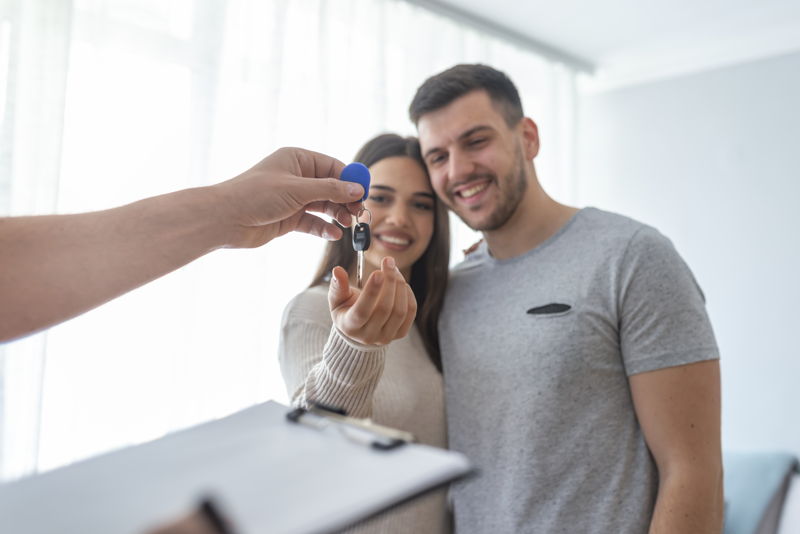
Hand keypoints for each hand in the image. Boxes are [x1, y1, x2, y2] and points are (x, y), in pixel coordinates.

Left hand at [211, 147, 364, 247]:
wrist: (225, 219)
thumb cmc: (256, 195)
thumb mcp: (298, 189)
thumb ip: (330, 190)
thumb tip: (357, 189)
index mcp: (298, 159)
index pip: (333, 167)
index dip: (350, 180)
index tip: (364, 194)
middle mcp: (297, 177)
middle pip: (331, 187)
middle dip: (346, 200)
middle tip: (358, 213)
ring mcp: (293, 198)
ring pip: (324, 205)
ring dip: (337, 215)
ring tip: (347, 224)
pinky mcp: (289, 218)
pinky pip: (313, 221)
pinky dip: (324, 227)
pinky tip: (333, 234)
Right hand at [328, 257, 416, 345]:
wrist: (360, 328)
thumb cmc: (346, 309)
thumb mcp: (337, 299)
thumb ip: (338, 286)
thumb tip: (337, 270)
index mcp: (350, 326)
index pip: (362, 311)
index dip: (371, 292)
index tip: (378, 272)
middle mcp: (368, 336)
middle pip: (384, 309)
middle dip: (389, 282)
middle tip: (388, 262)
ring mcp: (386, 337)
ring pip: (400, 311)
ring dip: (400, 286)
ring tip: (394, 270)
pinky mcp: (400, 334)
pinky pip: (410, 313)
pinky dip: (408, 295)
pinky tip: (401, 283)